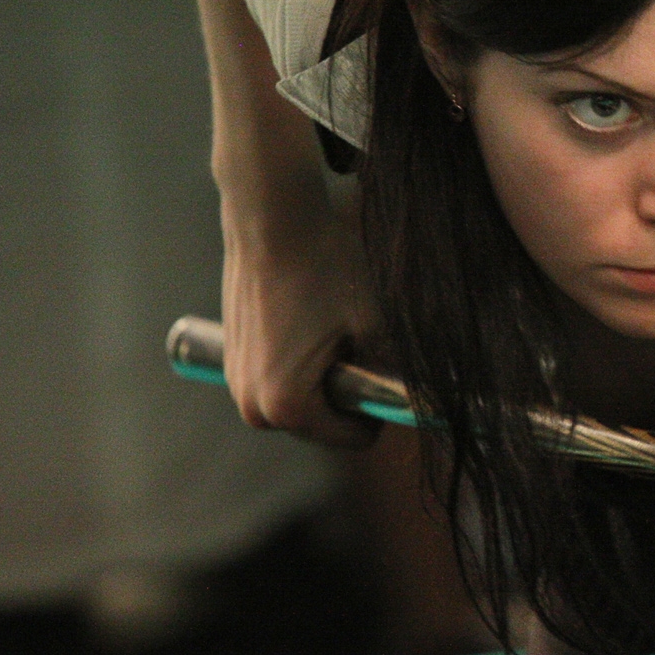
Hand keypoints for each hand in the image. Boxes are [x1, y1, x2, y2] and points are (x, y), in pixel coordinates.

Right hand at [220, 192, 380, 448]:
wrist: (271, 218)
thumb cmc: (326, 267)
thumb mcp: (376, 323)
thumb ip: (396, 372)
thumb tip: (423, 398)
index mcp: (287, 407)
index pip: (354, 437)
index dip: (379, 407)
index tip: (384, 366)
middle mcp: (252, 407)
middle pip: (324, 424)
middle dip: (349, 391)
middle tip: (358, 339)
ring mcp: (235, 382)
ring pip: (303, 400)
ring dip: (326, 376)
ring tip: (332, 325)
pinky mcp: (231, 358)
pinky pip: (279, 377)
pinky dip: (301, 361)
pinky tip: (308, 318)